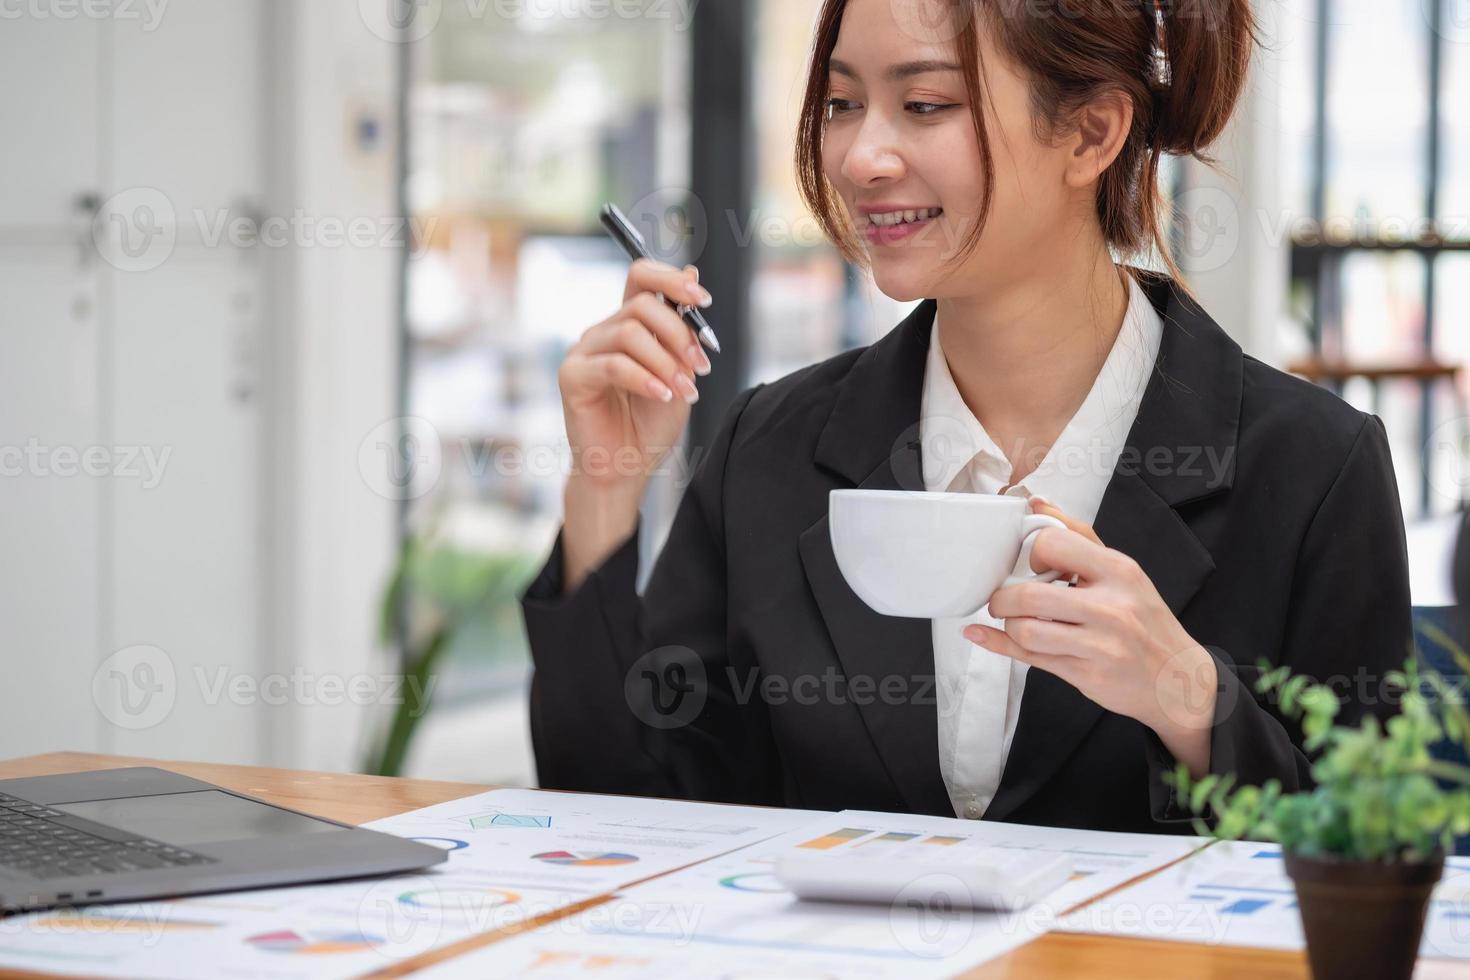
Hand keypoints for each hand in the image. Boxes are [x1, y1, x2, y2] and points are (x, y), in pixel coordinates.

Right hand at [559, 259, 712, 495]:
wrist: (625, 469)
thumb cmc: (649, 425)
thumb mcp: (678, 372)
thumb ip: (682, 329)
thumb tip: (692, 272)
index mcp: (627, 325)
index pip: (641, 277)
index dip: (672, 280)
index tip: (703, 301)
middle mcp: (602, 332)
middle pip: (641, 305)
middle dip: (679, 334)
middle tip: (700, 367)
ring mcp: (583, 352)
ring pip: (630, 334)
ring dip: (666, 362)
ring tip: (685, 390)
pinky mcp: (572, 377)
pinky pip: (614, 365)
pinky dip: (645, 379)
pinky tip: (663, 395)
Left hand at [963, 496, 1217, 775]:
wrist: (1179, 679)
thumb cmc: (1145, 621)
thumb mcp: (1123, 573)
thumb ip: (1079, 538)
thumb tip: (1037, 504)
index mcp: (1119, 572)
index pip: (1055, 545)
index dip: (1033, 554)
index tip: (1035, 567)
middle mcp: (1110, 608)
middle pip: (1030, 595)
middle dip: (1004, 597)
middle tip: (1004, 599)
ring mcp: (1098, 645)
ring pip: (1025, 630)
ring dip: (1007, 624)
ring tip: (1013, 620)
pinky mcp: (1086, 675)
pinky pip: (1029, 658)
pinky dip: (997, 644)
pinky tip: (981, 634)